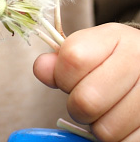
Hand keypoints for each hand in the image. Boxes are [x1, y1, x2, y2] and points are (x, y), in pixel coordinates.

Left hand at [33, 23, 139, 141]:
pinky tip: (123, 120)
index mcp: (115, 38)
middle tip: (88, 97)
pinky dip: (118, 138)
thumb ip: (62, 59)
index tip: (70, 76)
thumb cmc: (115, 58)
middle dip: (78, 106)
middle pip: (86, 101)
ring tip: (108, 108)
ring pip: (105, 130)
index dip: (62, 75)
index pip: (72, 59)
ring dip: (99, 125)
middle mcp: (137, 61)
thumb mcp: (90, 48)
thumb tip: (40, 68)